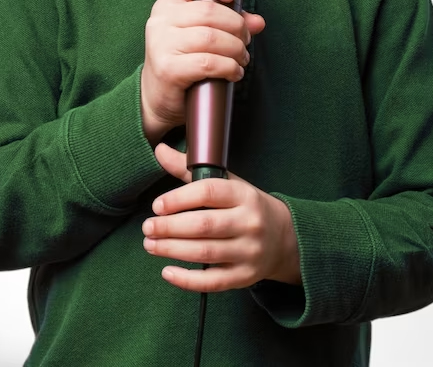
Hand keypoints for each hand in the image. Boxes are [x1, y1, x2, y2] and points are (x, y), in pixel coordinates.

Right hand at [140, 0, 265, 144]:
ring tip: (241, 58)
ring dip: (236, 49)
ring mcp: (162, 44)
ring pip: (211, 38)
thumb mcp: (200, 35)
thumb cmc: (181, 61)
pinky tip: (234, 72)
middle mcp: (161, 21)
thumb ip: (228, 23)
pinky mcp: (168, 69)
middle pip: (210, 12)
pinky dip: (229, 67)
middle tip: (245, 41)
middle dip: (237, 26)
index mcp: (168, 5)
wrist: (156, 98)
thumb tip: (258, 22)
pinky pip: (208, 63)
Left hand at [143, 142, 301, 291]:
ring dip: (172, 250)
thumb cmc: (247, 208)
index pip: (208, 192)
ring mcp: (248, 251)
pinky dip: (186, 279)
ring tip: (151, 245)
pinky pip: (212, 282)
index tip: (157, 205)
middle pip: (203, 225)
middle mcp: (249, 223)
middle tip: (148, 227)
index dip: (178, 198)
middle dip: (169, 227)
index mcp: (244, 195)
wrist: (285, 237)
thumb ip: (190, 171)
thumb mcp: (228, 184)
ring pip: (205, 253)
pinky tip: (167, 271)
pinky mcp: (244, 276)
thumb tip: (159, 150)